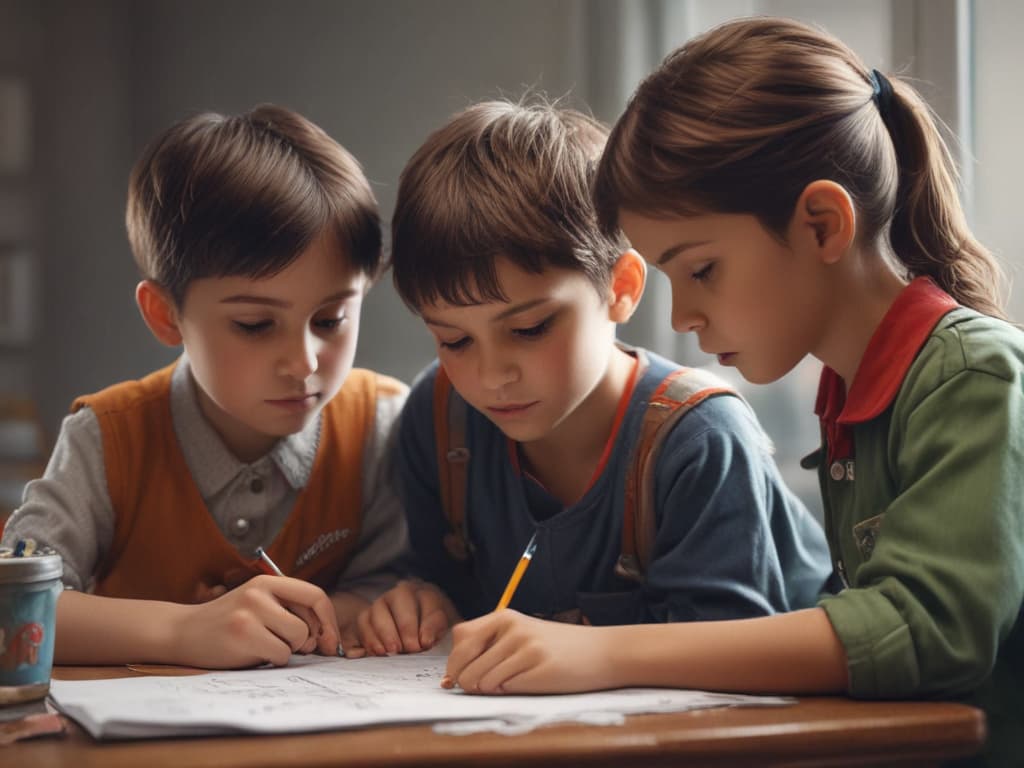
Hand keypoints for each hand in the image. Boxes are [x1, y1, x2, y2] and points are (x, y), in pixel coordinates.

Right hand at [172, 574, 340, 667]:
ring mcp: (250, 613)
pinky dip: (272, 660)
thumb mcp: (258, 605)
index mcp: (268, 582)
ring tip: (265, 645)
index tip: (331, 640)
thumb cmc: (228, 622)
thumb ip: (289, 611)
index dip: (328, 620)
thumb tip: (327, 636)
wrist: (183, 632)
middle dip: (307, 641)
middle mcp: (259, 593)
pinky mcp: (243, 634)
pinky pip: (280, 655)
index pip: (315, 595)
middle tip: (295, 647)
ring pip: (296, 639)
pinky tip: (252, 653)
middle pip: (308, 623)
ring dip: (286, 650)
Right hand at [345, 579, 457, 657]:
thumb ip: (436, 629)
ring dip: (385, 633)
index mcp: (424, 593)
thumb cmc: (432, 630)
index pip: (426, 601)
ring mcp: (381, 603)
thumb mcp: (442, 629)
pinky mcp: (367, 616)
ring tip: (393, 652)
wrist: (418, 634)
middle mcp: (400, 593)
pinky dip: (370, 639)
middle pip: (399, 599)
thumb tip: (425, 640)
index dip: (426, 624)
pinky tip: (380, 653)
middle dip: (405, 627)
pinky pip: (363, 623)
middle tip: (410, 649)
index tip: (425, 644)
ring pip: (378, 610)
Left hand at [443, 610, 614, 693]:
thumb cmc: (556, 648)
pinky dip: (508, 692)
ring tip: (511, 683)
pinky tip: (526, 683)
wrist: (601, 652)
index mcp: (504, 616)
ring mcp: (525, 647)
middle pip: (465, 664)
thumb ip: (488, 647)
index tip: (458, 676)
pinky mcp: (538, 667)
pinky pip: (504, 689)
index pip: (460, 638)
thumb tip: (452, 677)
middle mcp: (512, 628)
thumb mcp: (521, 634)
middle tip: (484, 687)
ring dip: (490, 690)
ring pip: (482, 681)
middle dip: (467, 682)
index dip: (455, 661)